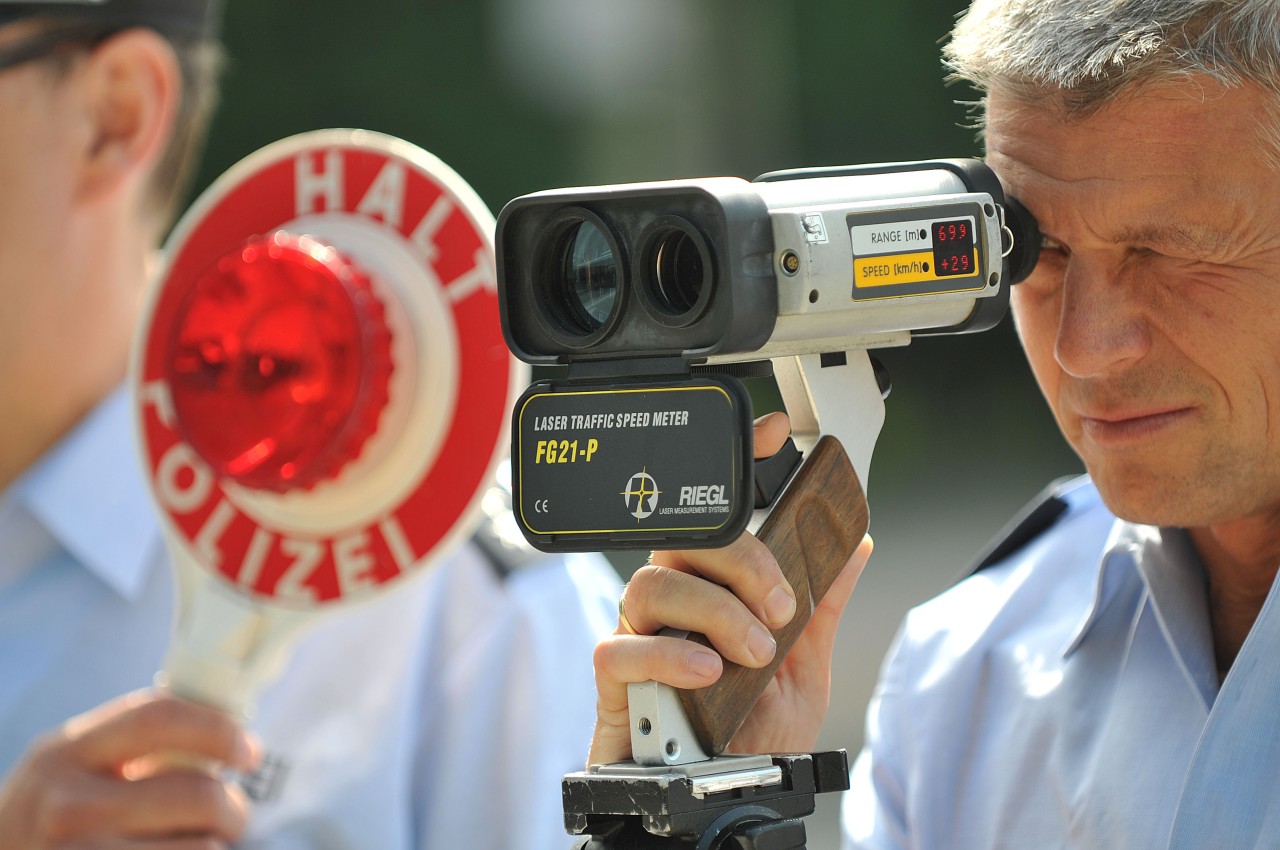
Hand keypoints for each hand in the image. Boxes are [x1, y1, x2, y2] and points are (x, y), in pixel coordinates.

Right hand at [0, 689, 258, 848]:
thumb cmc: (57, 813)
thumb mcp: (77, 764)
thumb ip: (138, 742)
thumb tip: (230, 731)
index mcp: (67, 752)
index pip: (157, 717)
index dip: (218, 729)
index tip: (250, 751)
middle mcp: (66, 806)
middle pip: (193, 794)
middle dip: (232, 806)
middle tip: (232, 815)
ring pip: (197, 848)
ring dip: (213, 846)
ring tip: (200, 844)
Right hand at [589, 411, 872, 764]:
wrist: (723, 809)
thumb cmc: (750, 743)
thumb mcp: (804, 673)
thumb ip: (821, 609)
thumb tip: (855, 545)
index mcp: (716, 593)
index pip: (716, 516)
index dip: (738, 468)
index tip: (774, 434)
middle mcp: (673, 608)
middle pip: (683, 542)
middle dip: (740, 559)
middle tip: (781, 606)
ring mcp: (640, 640)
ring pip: (650, 584)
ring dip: (713, 611)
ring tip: (750, 653)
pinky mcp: (614, 684)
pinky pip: (619, 648)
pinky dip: (667, 655)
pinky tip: (704, 673)